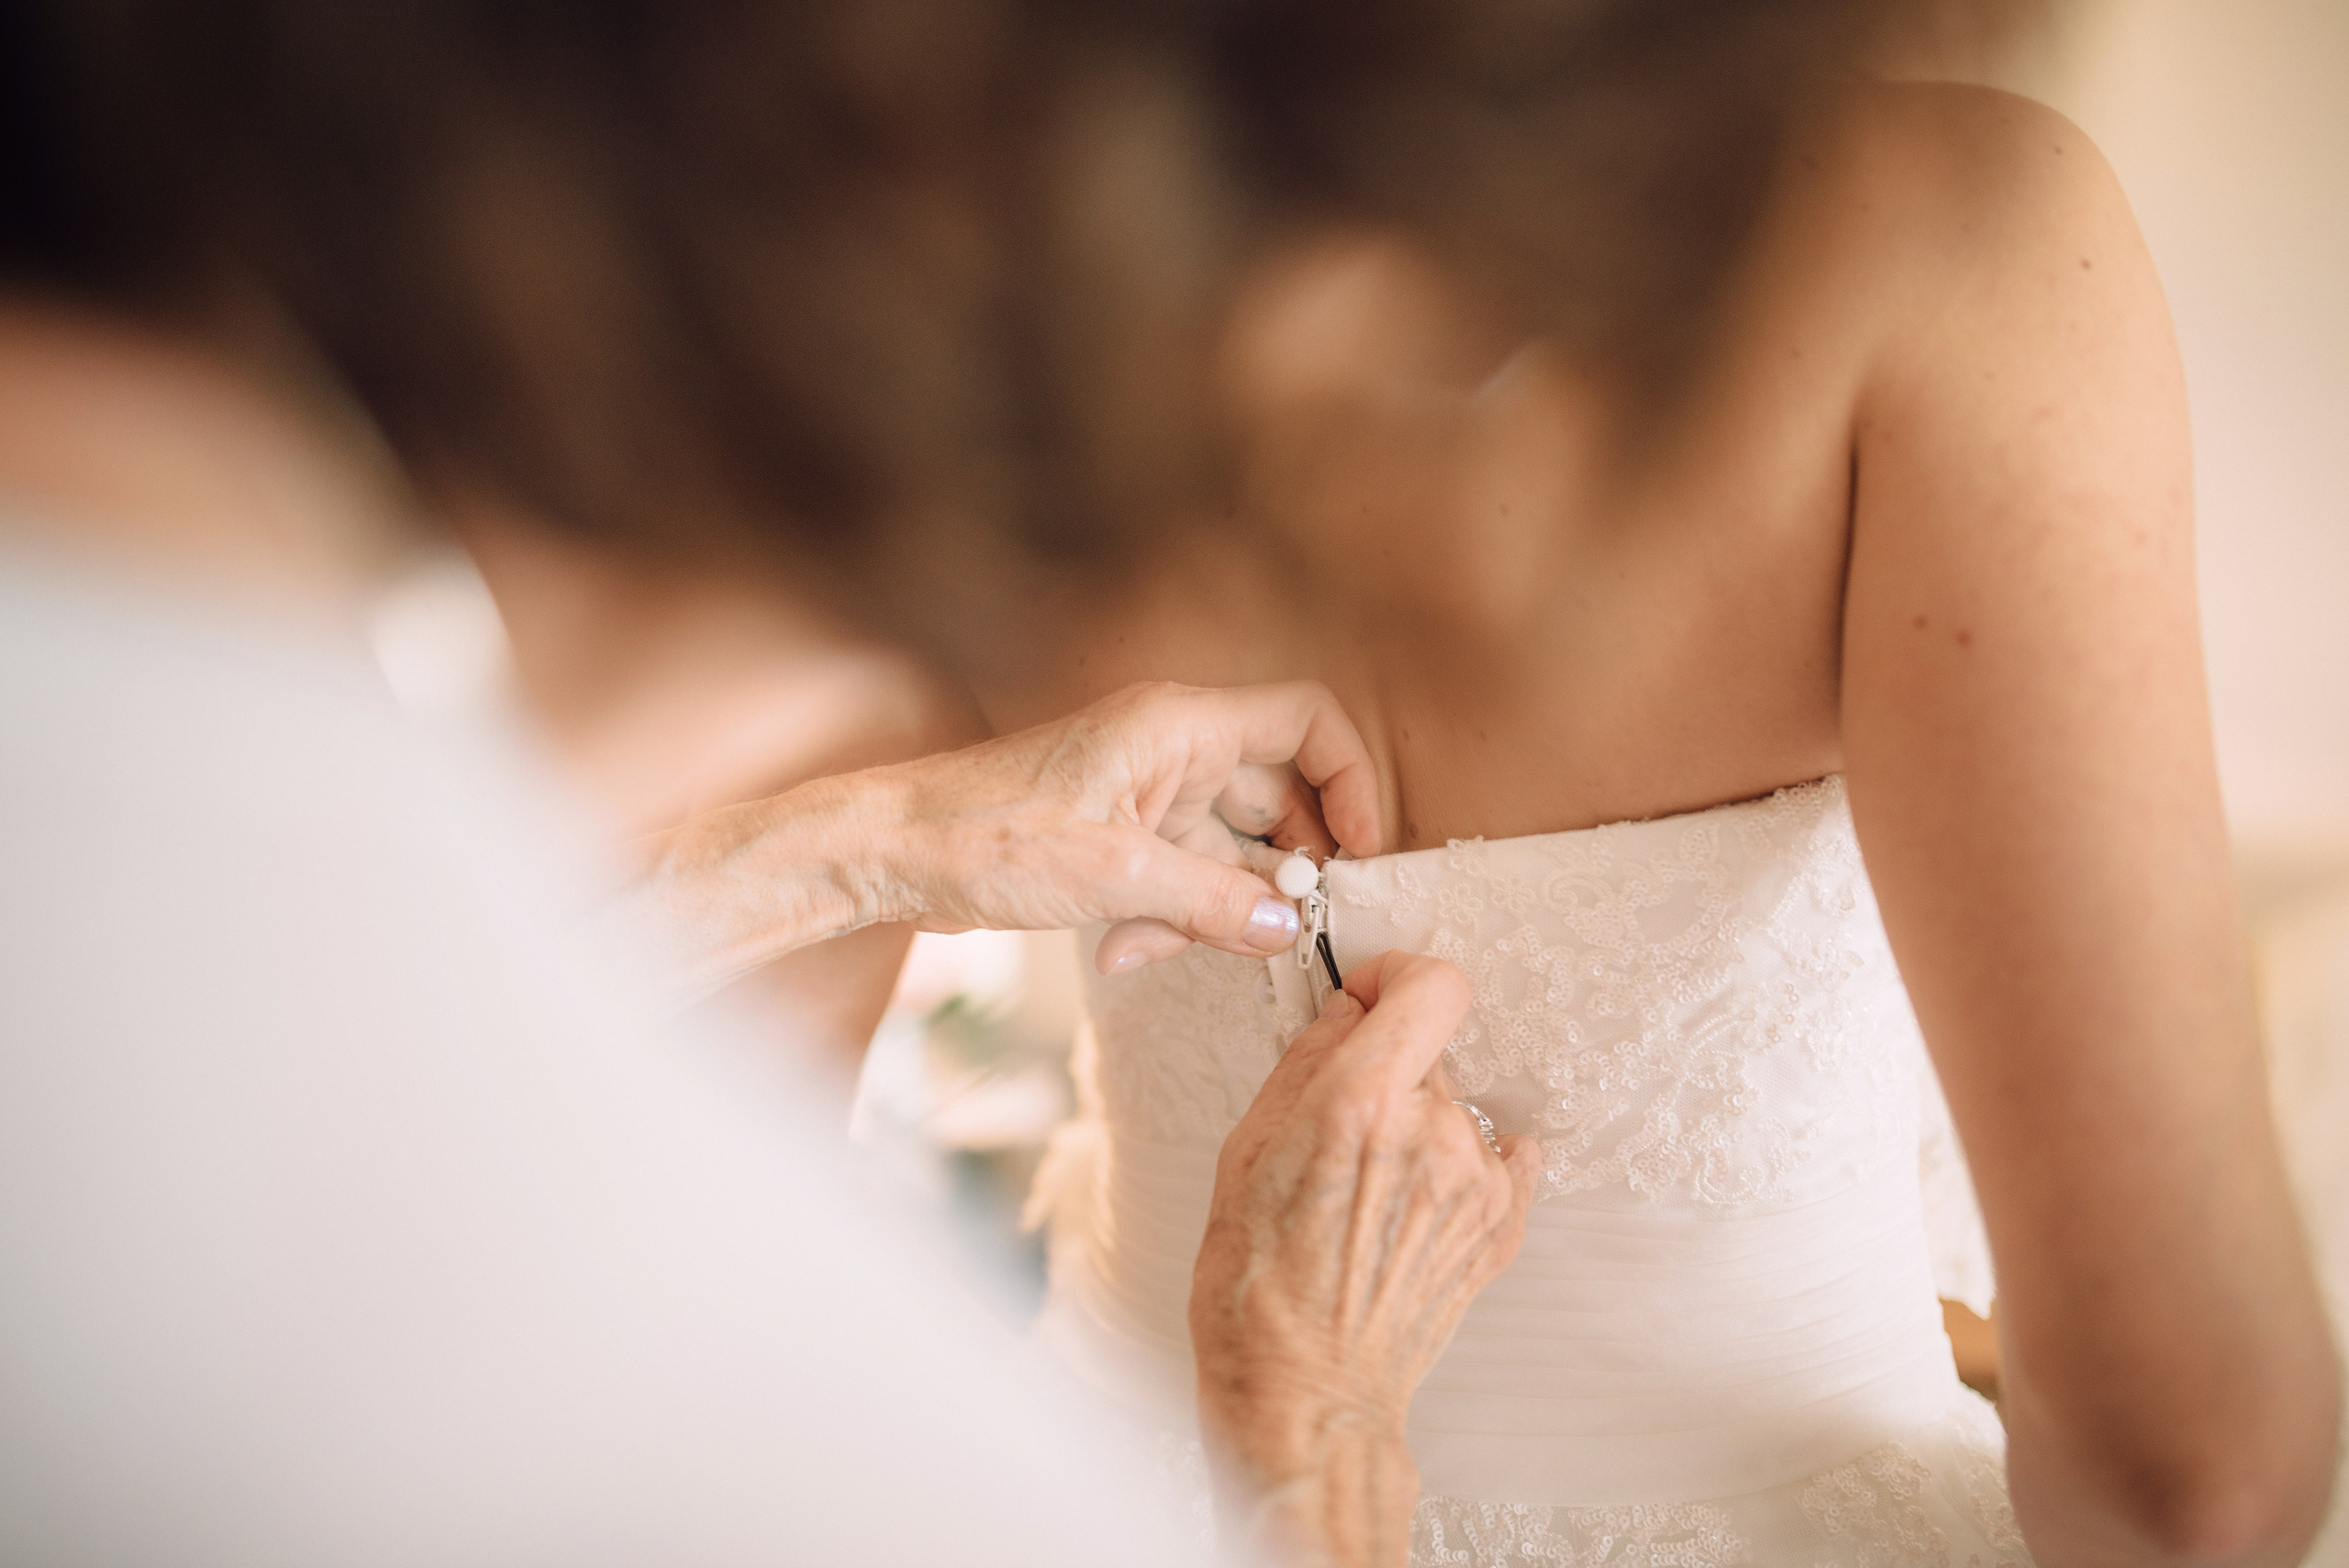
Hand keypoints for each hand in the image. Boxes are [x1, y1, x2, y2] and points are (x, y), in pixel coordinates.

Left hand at [880, 681, 1379, 971]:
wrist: (893, 852)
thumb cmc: (986, 835)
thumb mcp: (1116, 875)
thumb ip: (1215, 902)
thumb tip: (1292, 925)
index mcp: (1179, 726)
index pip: (1307, 721)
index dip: (1349, 780)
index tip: (1359, 851)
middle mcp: (1171, 751)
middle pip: (1277, 797)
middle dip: (1280, 868)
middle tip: (1280, 923)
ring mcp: (1146, 795)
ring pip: (1226, 852)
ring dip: (1213, 909)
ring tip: (1159, 943)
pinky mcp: (1119, 837)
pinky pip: (1179, 878)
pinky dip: (1167, 918)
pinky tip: (1120, 950)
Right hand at [1190, 952, 1539, 1567]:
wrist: (1305, 1390)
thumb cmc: (1256, 1285)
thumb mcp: (1246, 1149)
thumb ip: (1307, 1061)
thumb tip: (1347, 1010)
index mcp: (1362, 1102)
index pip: (1432, 985)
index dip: (1399, 976)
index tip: (1373, 994)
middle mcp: (1433, 1134)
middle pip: (1431, 1051)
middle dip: (1386, 1070)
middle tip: (1337, 1127)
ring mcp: (1477, 1184)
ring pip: (1454, 1108)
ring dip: (1418, 1125)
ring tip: (1367, 1190)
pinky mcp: (1502, 1227)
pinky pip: (1498, 1157)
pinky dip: (1462, 1164)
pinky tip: (1414, 1205)